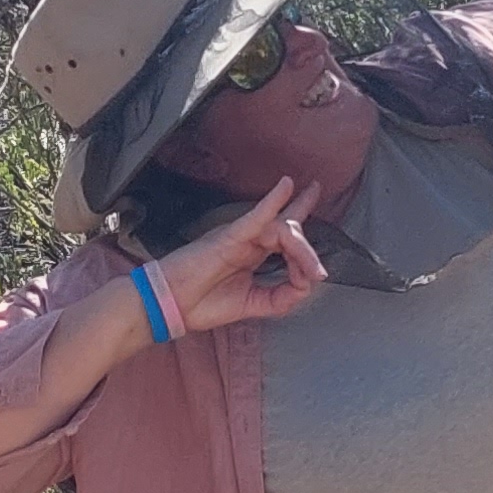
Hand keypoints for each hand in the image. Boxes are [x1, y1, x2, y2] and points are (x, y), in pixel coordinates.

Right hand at [149, 182, 326, 336]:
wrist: (172, 306)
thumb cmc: (203, 303)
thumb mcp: (254, 304)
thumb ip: (281, 296)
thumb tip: (306, 285)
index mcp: (254, 254)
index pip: (289, 242)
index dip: (307, 258)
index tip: (315, 278)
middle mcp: (250, 240)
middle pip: (290, 228)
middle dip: (310, 247)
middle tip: (321, 270)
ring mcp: (240, 236)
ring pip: (281, 230)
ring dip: (301, 251)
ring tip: (314, 269)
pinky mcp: (229, 236)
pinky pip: (256, 217)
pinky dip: (272, 202)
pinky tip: (287, 186)